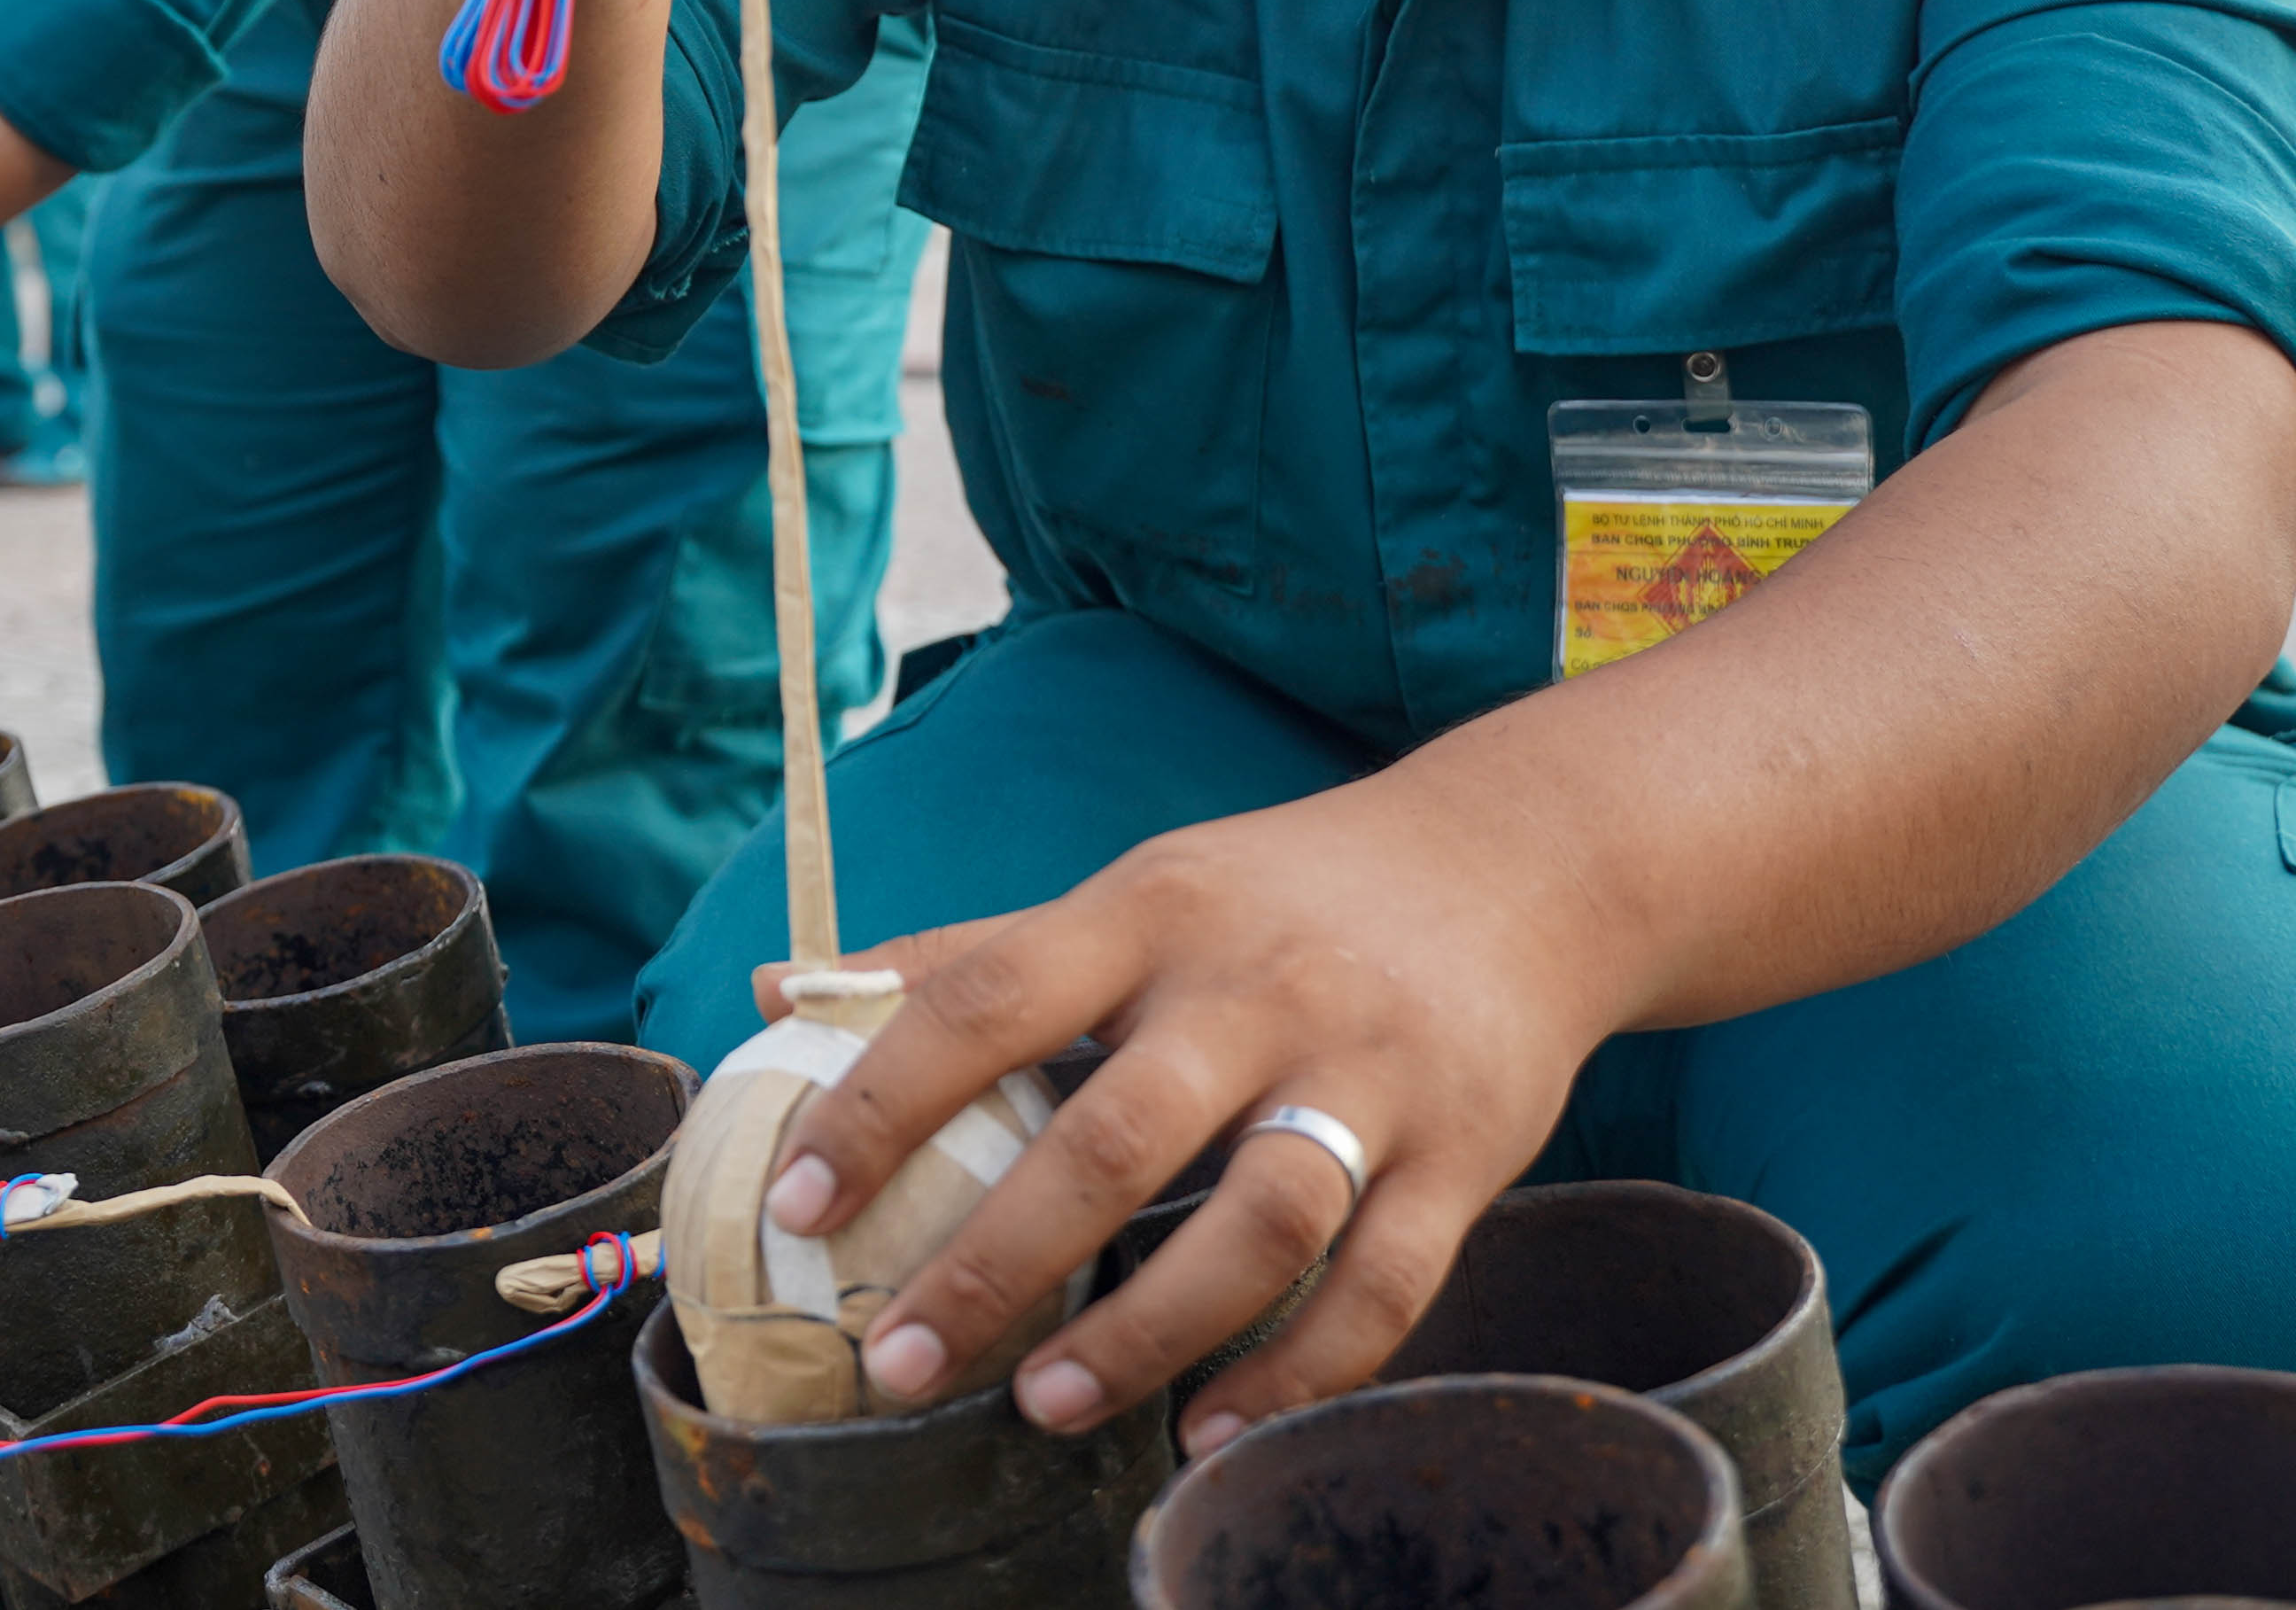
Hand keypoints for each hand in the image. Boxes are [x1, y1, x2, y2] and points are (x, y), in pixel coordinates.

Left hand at [755, 771, 1626, 1458]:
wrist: (1522, 867)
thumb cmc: (1281, 898)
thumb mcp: (1131, 893)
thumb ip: (966, 953)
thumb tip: (773, 990)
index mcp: (1149, 914)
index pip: (987, 1000)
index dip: (882, 1101)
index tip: (800, 1205)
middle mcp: (1256, 990)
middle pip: (1114, 1135)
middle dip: (995, 1261)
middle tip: (897, 1361)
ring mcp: (1370, 1075)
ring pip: (1258, 1221)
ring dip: (1145, 1328)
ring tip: (1044, 1405)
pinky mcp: (1466, 1154)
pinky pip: (1384, 1285)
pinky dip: (1298, 1372)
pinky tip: (1211, 1430)